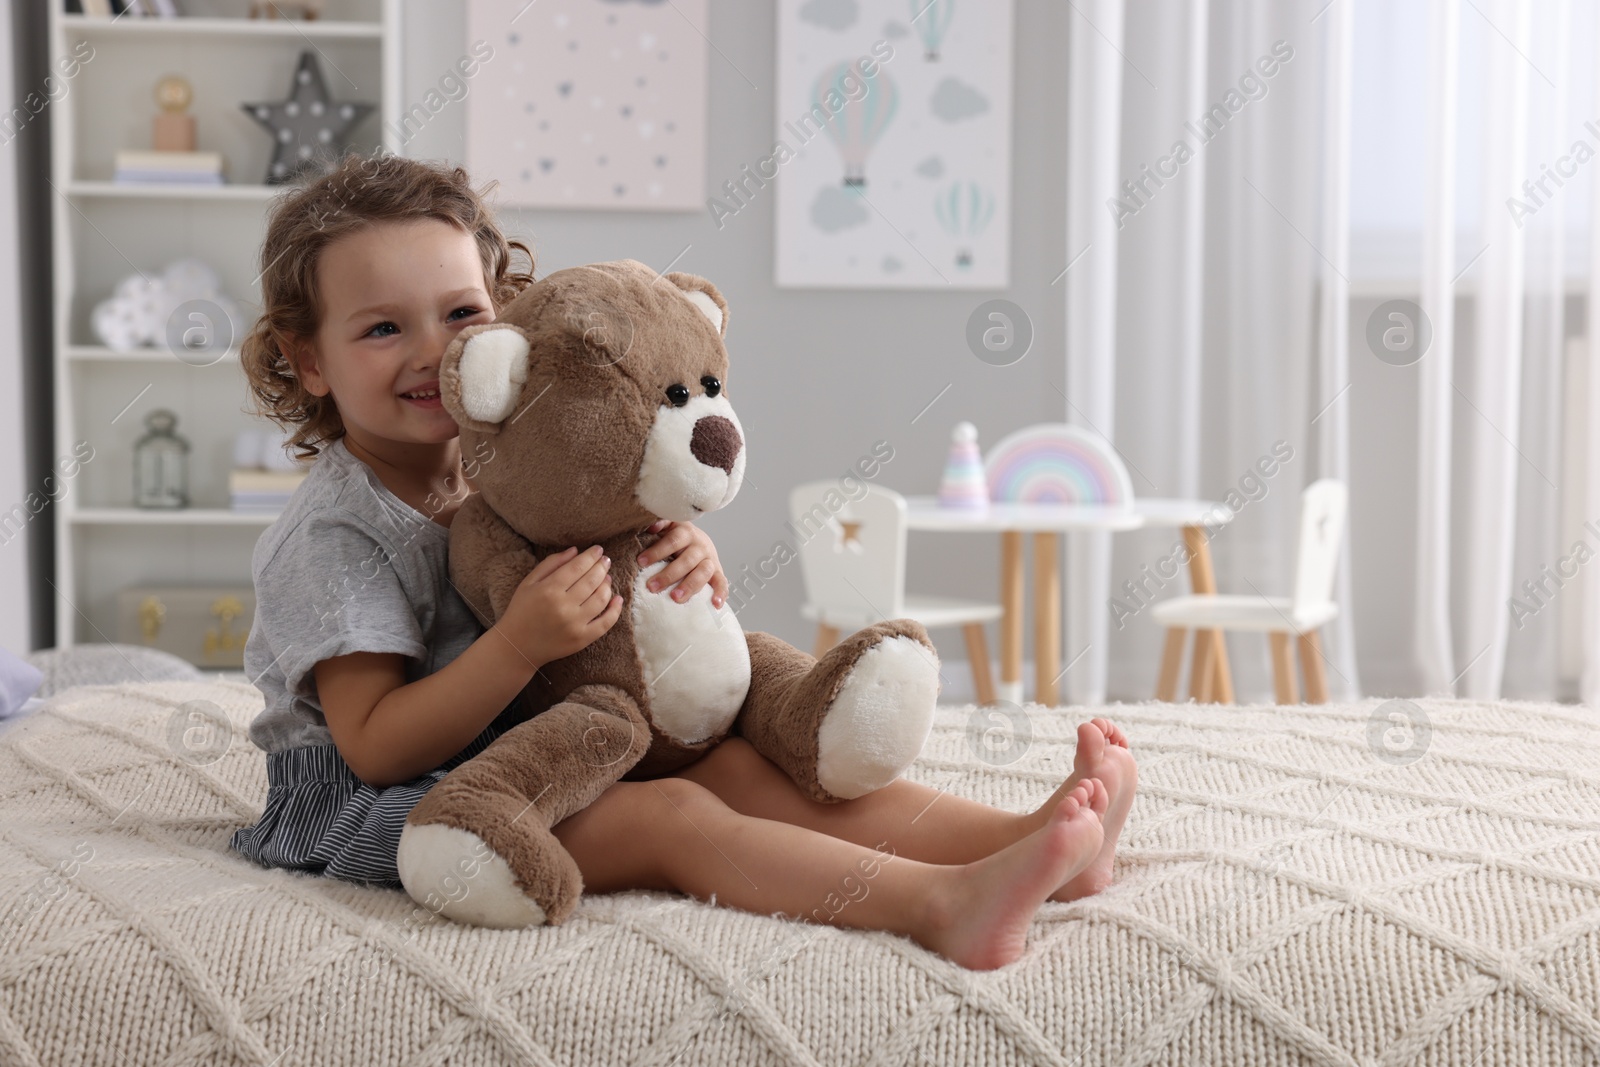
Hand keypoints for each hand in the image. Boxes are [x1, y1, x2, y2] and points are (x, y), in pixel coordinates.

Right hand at [493, 545, 622, 665]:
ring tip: (607, 577)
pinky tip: (617, 599)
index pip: (578, 567)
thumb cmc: (521, 610)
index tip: (598, 549)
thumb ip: (551, 564)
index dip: (591, 556)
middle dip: (601, 567)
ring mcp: (575, 624)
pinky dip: (615, 610)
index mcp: (549, 590)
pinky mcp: (582, 639)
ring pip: (601, 599)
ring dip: (607, 585)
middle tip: (606, 560)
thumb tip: (575, 550)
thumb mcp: (529, 582)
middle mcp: (563, 606)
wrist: (517, 646)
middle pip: (592, 580)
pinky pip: (605, 623)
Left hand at [637, 519, 728, 606]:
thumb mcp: (667, 527)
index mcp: (686, 532)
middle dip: (669, 575)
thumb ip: (659, 524)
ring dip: (689, 586)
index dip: (657, 551)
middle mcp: (700, 545)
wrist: (699, 542)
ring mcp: (710, 560)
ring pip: (703, 572)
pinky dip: (720, 593)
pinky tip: (715, 604)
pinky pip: (722, 583)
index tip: (641, 562)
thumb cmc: (677, 538)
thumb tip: (651, 527)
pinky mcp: (718, 573)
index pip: (672, 541)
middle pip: (686, 560)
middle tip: (652, 586)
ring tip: (675, 598)